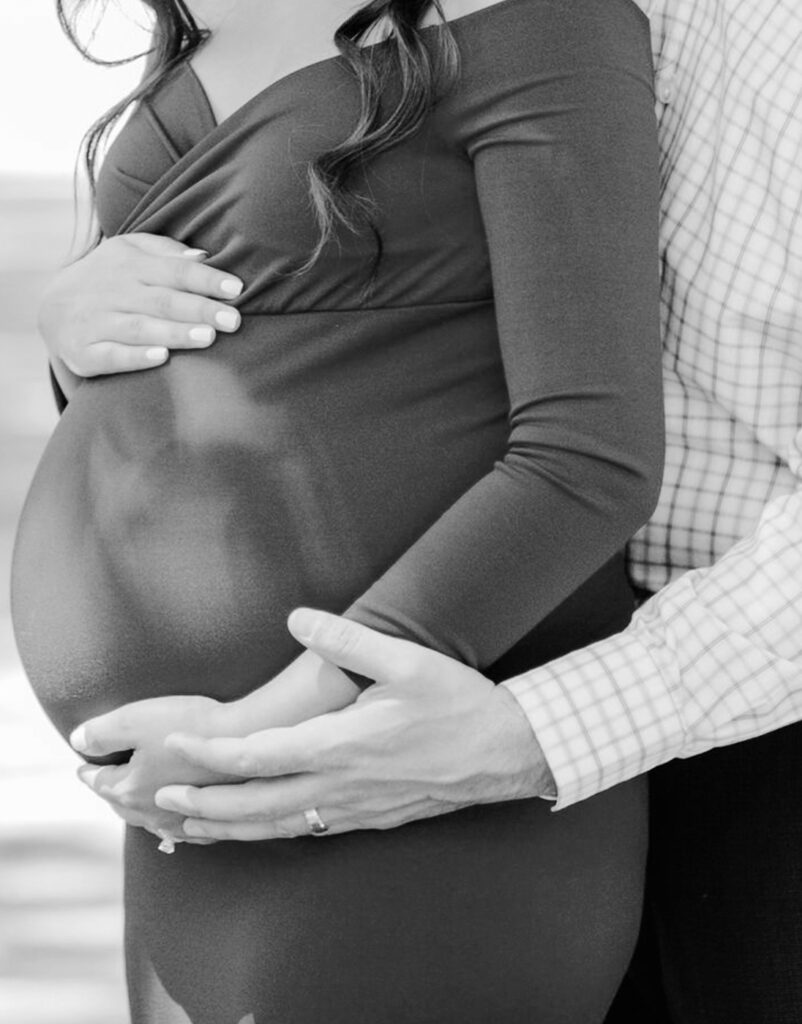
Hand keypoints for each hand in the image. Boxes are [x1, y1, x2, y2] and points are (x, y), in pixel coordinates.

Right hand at [38, 233, 243, 378]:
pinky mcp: (84, 352)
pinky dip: (134, 357)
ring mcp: (96, 322)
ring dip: (174, 333)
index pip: (175, 270)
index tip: (237, 289)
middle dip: (199, 310)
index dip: (206, 279)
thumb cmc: (111, 279)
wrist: (52, 309)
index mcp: (131, 264)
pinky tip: (160, 358)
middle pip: (162, 300)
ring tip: (207, 338)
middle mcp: (114, 291)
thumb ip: (167, 253)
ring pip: (139, 328)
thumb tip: (204, 256)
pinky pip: (110, 356)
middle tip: (234, 320)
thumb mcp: (131, 253)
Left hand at [71, 695, 240, 842]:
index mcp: (131, 789)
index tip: (82, 766)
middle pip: (121, 804)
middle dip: (109, 793)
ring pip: (149, 820)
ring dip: (137, 810)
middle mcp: (153, 812)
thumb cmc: (192, 724)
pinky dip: (170, 822)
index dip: (88, 771)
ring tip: (134, 800)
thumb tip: (78, 742)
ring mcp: (183, 819)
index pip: (99, 782)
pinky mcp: (211, 817)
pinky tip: (175, 818)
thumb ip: (101, 732)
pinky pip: (182, 828)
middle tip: (103, 782)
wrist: (248, 735)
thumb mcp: (134, 719)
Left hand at [155, 611, 554, 840]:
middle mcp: (342, 785)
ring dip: (230, 829)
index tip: (179, 745)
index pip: (261, 756)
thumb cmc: (459, 704)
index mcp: (344, 745)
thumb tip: (296, 618)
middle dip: (205, 806)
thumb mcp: (408, 660)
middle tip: (161, 801)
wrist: (507, 753)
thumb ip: (347, 640)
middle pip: (257, 806)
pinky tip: (258, 830)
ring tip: (191, 828)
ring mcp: (356, 809)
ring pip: (279, 828)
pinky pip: (308, 833)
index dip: (213, 754)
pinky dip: (270, 834)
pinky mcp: (371, 819)